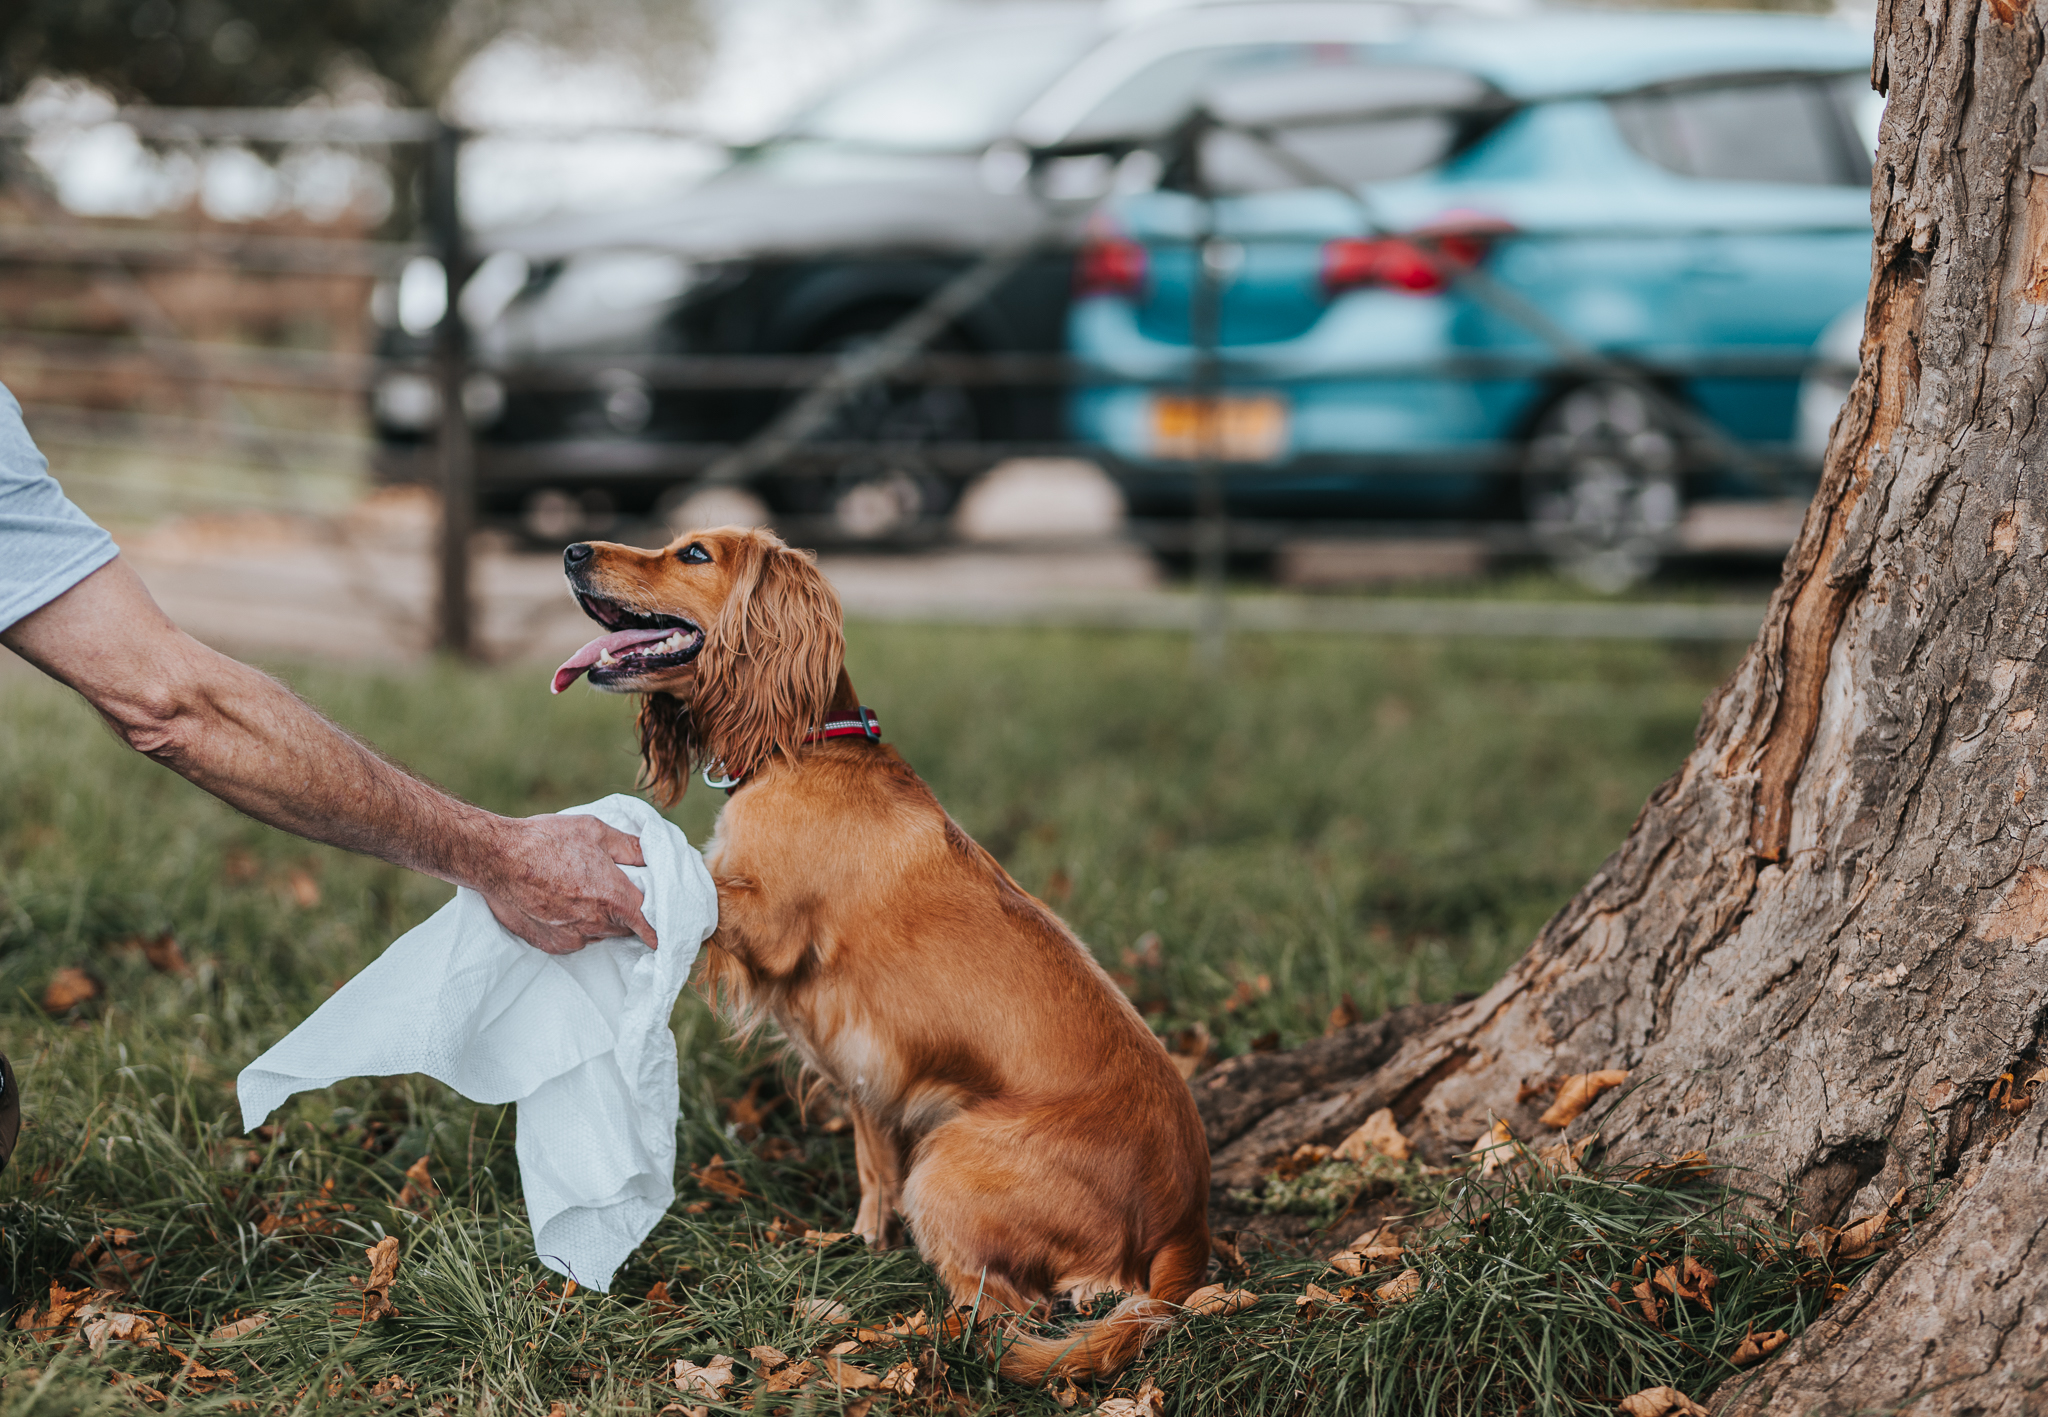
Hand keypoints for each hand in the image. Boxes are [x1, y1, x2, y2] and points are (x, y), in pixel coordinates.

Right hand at [474, 815, 656, 954]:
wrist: (497, 858)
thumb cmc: (547, 840)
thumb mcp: (596, 831)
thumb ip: (631, 847)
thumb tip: (653, 855)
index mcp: (614, 898)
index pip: (649, 923)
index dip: (656, 927)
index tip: (659, 934)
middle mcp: (596, 924)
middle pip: (624, 929)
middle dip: (626, 915)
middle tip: (613, 893)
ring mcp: (572, 938)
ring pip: (600, 935)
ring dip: (599, 921)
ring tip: (582, 895)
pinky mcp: (551, 945)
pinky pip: (575, 940)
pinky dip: (575, 928)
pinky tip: (562, 905)